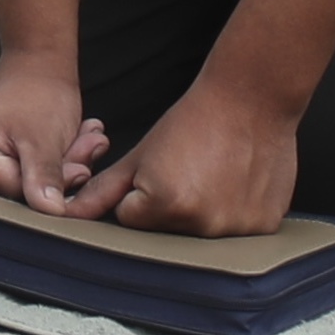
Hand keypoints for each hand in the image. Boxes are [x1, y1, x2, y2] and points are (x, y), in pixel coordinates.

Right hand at [0, 58, 106, 209]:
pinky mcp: (3, 165)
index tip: (80, 165)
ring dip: (68, 165)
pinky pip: (38, 178)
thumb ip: (44, 177)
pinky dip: (62, 163)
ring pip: (36, 187)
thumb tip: (50, 211)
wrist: (40, 64)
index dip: (53, 185)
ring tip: (85, 139)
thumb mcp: (42, 138)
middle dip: (63, 172)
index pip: (15, 194)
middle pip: (24, 193)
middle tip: (87, 147)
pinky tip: (76, 142)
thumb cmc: (36, 91)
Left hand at [79, 82, 301, 237]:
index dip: (139, 193)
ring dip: (202, 213)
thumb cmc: (192, 121)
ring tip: (215, 175)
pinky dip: (233, 213)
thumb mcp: (141, 154)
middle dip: (169, 207)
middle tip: (190, 170)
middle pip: (166, 232)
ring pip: (200, 234)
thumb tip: (70, 212)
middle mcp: (202, 225)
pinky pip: (236, 232)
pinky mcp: (264, 228)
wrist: (251, 100)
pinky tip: (237, 183)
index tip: (160, 169)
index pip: (131, 218)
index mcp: (166, 205)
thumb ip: (104, 189)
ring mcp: (237, 229)